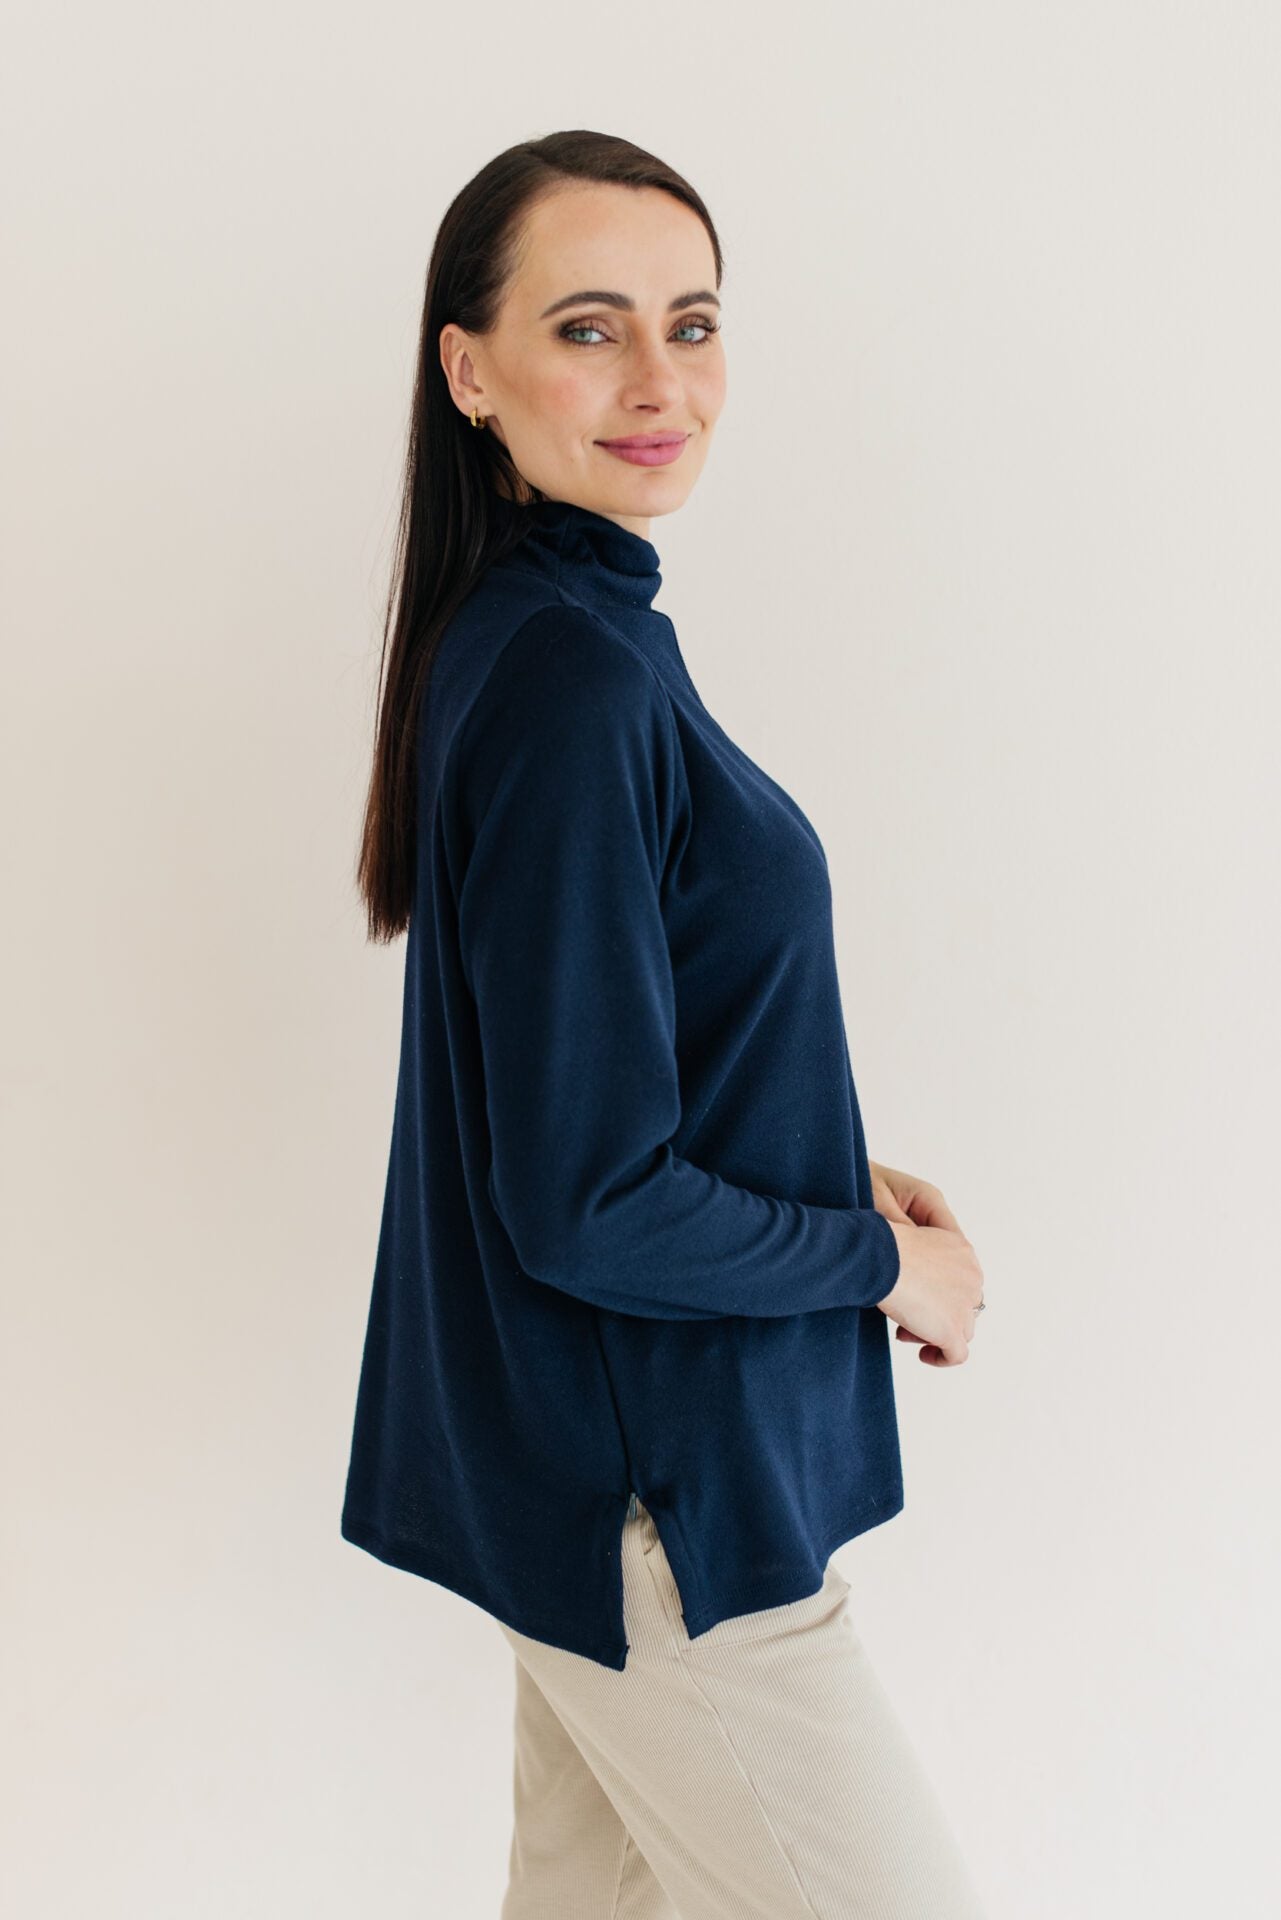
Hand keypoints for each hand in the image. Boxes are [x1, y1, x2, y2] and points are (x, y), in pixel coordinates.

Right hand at [869, 1161, 982, 1366]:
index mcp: (963, 1252)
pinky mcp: (953, 1330)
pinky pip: (957, 1355)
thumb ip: (921, 1255)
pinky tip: (923, 1355)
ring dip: (935, 1333)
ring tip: (906, 1332)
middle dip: (937, 1313)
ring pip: (962, 1330)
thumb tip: (909, 1270)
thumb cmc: (884, 1243)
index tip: (914, 1296)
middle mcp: (972, 1277)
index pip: (962, 1280)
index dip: (940, 1292)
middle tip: (908, 1316)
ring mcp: (965, 1305)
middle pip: (964, 1305)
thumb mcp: (910, 1238)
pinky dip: (941, 1358)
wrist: (881, 1256)